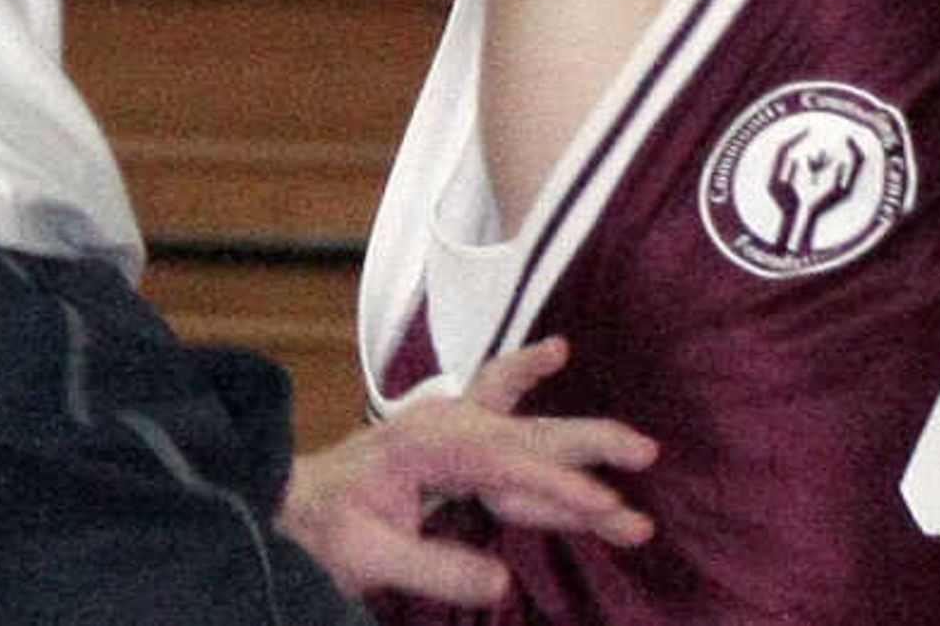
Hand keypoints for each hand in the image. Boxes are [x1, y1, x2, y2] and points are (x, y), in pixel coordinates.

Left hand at [278, 335, 656, 606]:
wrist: (293, 501)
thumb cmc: (324, 526)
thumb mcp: (367, 555)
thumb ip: (433, 568)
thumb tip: (500, 582)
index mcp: (426, 444)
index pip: (507, 465)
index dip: (558, 489)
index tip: (605, 507)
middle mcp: (447, 425)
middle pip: (530, 434)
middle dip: (590, 446)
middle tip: (646, 452)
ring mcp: (454, 430)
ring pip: (530, 433)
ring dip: (583, 448)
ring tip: (644, 455)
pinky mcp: (458, 445)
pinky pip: (509, 424)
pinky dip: (539, 400)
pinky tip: (558, 357)